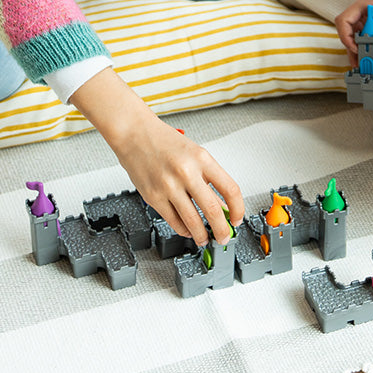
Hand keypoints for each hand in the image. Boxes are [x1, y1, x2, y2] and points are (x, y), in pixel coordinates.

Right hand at [70, 69, 243, 246]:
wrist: (135, 134)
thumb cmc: (164, 141)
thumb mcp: (194, 154)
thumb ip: (208, 179)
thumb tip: (222, 205)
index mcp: (202, 158)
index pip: (230, 189)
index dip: (237, 208)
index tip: (237, 218)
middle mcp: (187, 172)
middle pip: (212, 210)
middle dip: (222, 230)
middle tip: (224, 237)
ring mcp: (169, 186)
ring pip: (193, 222)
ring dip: (202, 235)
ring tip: (204, 238)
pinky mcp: (153, 197)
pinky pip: (173, 221)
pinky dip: (184, 230)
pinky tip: (187, 230)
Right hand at [335, 0, 372, 60]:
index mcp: (367, 3)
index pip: (345, 20)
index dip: (346, 36)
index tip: (356, 49)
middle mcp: (369, 10)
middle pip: (352, 31)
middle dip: (353, 47)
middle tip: (360, 64)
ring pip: (363, 36)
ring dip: (364, 49)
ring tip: (369, 63)